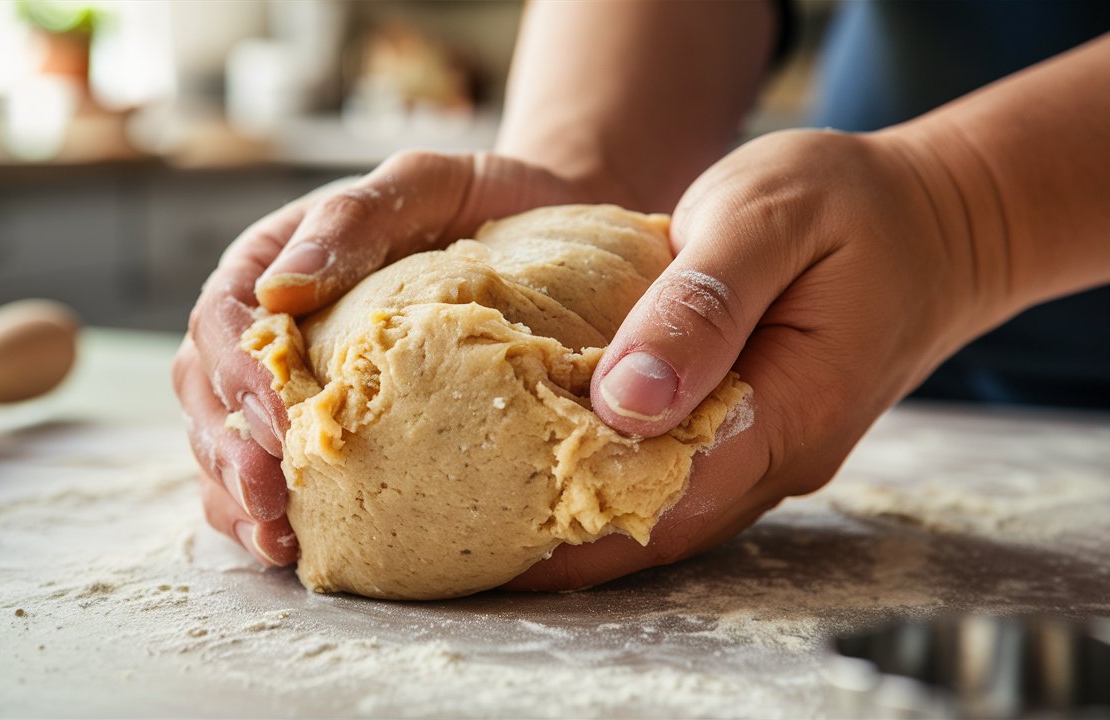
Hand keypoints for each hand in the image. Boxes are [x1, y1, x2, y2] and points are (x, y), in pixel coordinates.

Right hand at [172, 151, 596, 564]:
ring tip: (277, 541)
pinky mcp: (327, 426)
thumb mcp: (421, 182)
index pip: (222, 319)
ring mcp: (291, 381)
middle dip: (230, 451)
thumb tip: (280, 289)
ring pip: (226, 441)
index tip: (282, 420)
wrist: (537, 226)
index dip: (237, 374)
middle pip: (208, 391)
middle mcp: (268, 326)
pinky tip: (293, 548)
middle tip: (271, 500)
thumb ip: (353, 220)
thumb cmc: (476, 199)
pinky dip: (270, 514)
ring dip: (239, 496)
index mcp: (271, 263)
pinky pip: (275, 472)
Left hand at [507, 128, 994, 589]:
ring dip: (583, 523)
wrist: (939, 220)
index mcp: (788, 411)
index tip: (487, 526)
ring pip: (666, 516)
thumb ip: (700, 306)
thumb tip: (624, 400)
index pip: (664, 493)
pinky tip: (555, 478)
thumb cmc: (851, 204)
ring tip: (489, 524)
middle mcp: (780, 458)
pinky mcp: (758, 439)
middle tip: (466, 541)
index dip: (572, 516)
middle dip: (562, 541)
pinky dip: (616, 488)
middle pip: (656, 525)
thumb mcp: (767, 218)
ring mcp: (772, 457)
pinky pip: (680, 483)